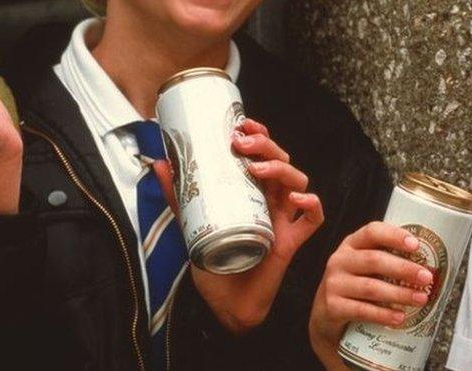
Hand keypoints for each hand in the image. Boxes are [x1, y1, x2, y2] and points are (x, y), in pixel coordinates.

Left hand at [155, 119, 323, 332]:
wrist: (224, 302)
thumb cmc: (214, 259)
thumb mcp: (190, 222)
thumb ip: (178, 195)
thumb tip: (159, 162)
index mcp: (251, 192)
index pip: (262, 155)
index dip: (259, 135)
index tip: (241, 125)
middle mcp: (270, 201)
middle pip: (282, 162)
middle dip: (267, 146)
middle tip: (243, 143)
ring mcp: (282, 220)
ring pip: (298, 183)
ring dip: (282, 170)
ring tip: (258, 169)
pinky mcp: (291, 242)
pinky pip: (312, 220)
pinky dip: (310, 205)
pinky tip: (294, 201)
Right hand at [308, 222, 432, 369]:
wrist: (326, 313)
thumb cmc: (355, 285)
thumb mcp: (365, 266)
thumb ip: (388, 259)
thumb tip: (430, 265)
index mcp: (351, 245)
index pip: (372, 232)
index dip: (394, 236)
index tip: (416, 245)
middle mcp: (340, 260)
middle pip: (373, 260)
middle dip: (403, 269)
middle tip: (426, 278)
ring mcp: (334, 283)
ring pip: (370, 287)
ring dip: (399, 293)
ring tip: (420, 299)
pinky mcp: (332, 306)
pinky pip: (361, 310)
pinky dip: (383, 315)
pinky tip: (399, 317)